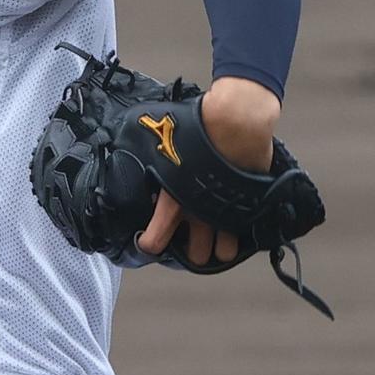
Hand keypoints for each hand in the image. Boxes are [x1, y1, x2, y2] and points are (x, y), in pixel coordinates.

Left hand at [135, 75, 280, 265]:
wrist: (237, 118)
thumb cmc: (195, 125)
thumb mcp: (158, 140)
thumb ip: (146, 155)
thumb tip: (123, 145)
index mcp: (173, 201)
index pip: (154, 242)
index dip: (150, 244)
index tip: (150, 239)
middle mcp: (200, 214)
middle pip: (197, 255)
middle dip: (194, 250)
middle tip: (192, 235)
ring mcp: (228, 213)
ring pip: (226, 251)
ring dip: (222, 244)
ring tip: (219, 231)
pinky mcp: (251, 206)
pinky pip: (247, 228)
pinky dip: (243, 226)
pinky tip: (239, 214)